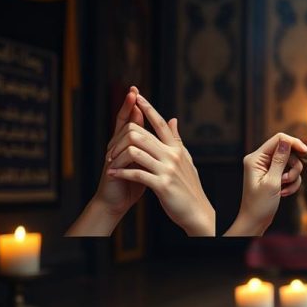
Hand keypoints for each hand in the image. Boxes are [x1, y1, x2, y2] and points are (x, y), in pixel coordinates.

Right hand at [66, 86, 144, 235]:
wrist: (117, 201)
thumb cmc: (134, 181)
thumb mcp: (147, 160)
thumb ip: (154, 143)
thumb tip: (167, 122)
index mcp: (127, 145)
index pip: (128, 121)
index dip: (131, 106)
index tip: (136, 90)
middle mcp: (117, 147)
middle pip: (124, 123)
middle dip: (127, 107)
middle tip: (134, 93)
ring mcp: (112, 155)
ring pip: (122, 135)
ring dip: (129, 122)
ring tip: (135, 107)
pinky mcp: (111, 167)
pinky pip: (117, 153)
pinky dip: (125, 144)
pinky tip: (131, 133)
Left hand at [106, 93, 215, 235]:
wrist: (196, 211)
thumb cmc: (189, 186)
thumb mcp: (185, 160)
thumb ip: (176, 140)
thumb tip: (173, 119)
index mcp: (177, 148)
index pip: (160, 123)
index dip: (147, 108)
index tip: (136, 96)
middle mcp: (173, 155)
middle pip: (142, 134)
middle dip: (120, 139)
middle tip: (110, 148)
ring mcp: (167, 170)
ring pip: (136, 151)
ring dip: (118, 157)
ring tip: (110, 162)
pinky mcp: (161, 185)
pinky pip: (136, 173)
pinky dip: (121, 172)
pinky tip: (113, 174)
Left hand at [225, 133, 306, 236]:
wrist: (255, 221)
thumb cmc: (259, 205)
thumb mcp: (272, 181)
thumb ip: (280, 160)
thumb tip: (286, 142)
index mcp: (256, 158)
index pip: (278, 140)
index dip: (294, 143)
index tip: (306, 153)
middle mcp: (260, 160)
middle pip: (288, 152)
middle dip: (293, 167)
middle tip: (288, 180)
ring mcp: (267, 168)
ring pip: (291, 164)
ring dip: (293, 177)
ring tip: (284, 189)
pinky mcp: (273, 175)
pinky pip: (289, 173)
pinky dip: (291, 183)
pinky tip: (284, 192)